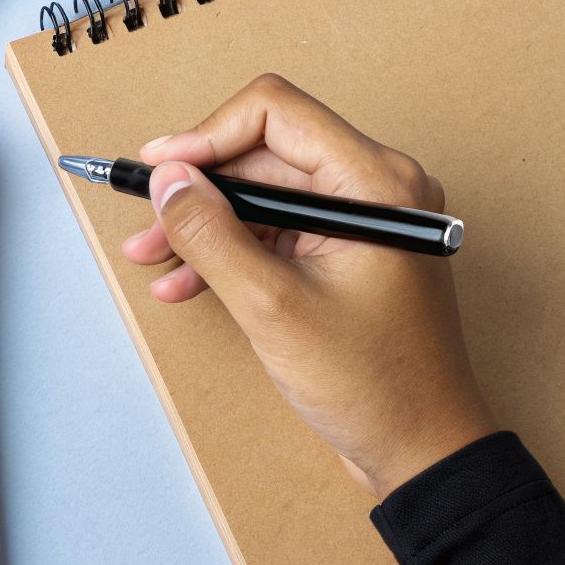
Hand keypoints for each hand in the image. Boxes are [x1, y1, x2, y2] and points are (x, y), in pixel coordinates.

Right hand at [123, 74, 494, 498]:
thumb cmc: (373, 384)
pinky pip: (277, 232)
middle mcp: (375, 188)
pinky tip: (185, 283)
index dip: (205, 135)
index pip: (274, 113)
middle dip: (196, 188)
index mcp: (375, 182)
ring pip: (263, 195)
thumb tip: (167, 181)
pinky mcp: (347, 255)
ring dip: (204, 224)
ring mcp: (362, 222)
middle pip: (263, 154)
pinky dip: (230, 252)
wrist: (421, 451)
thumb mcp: (271, 306)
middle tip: (143, 223)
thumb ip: (211, 234)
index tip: (158, 172)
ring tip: (151, 258)